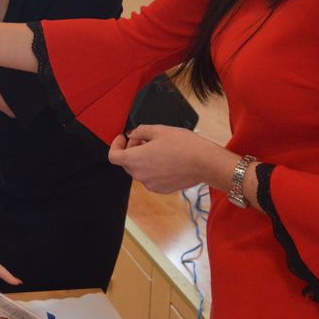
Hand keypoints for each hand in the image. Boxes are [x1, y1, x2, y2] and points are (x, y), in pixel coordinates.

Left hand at [110, 125, 232, 193]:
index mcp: (135, 160)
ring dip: (143, 159)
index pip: (113, 156)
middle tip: (145, 139)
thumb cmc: (184, 145)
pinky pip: (151, 178)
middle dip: (132, 150)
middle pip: (126, 163)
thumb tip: (132, 134)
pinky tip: (167, 159)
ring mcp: (151, 184)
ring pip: (139, 170)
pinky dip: (153, 169)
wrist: (205, 162)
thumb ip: (140, 131)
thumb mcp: (159, 130)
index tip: (123, 138)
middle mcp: (140, 175)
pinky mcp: (162, 189)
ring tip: (159, 148)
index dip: (116, 145)